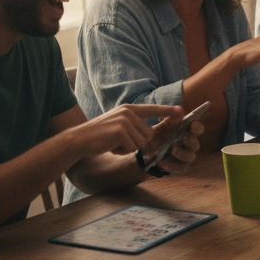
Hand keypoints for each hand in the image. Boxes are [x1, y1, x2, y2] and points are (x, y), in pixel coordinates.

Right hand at [65, 103, 181, 158]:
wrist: (78, 140)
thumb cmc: (98, 137)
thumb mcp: (118, 126)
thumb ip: (134, 127)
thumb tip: (152, 137)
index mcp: (128, 109)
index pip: (152, 108)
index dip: (167, 110)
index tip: (181, 111)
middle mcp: (128, 112)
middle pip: (149, 134)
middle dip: (137, 143)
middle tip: (118, 142)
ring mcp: (124, 120)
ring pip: (142, 142)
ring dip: (129, 148)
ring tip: (113, 143)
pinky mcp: (121, 131)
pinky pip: (132, 147)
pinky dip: (122, 151)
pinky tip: (110, 146)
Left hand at [145, 118, 203, 175]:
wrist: (147, 149)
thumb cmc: (159, 134)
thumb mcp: (163, 124)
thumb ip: (171, 117)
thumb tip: (179, 109)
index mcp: (188, 132)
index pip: (198, 129)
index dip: (197, 127)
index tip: (192, 125)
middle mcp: (190, 144)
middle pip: (196, 144)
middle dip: (190, 141)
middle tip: (181, 138)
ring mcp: (186, 156)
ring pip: (191, 157)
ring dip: (183, 154)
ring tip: (173, 150)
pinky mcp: (180, 167)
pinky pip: (181, 168)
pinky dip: (173, 166)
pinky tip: (163, 162)